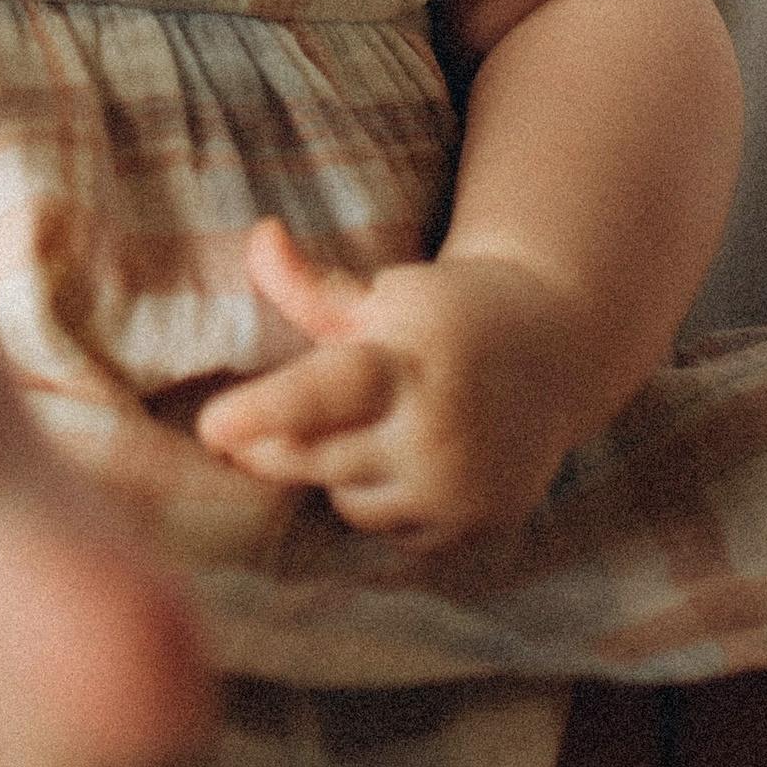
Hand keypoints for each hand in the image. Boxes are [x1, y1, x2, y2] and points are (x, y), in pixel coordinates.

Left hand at [192, 222, 595, 550]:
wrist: (556, 353)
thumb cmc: (445, 313)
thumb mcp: (383, 292)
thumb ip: (309, 283)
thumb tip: (259, 236)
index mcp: (408, 360)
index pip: (327, 391)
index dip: (265, 411)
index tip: (210, 427)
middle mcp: (437, 430)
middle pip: (312, 457)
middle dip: (268, 444)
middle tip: (242, 427)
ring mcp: (460, 486)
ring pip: (346, 501)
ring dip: (340, 471)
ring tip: (379, 423)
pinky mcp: (477, 526)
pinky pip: (390, 530)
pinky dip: (385, 500)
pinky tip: (414, 457)